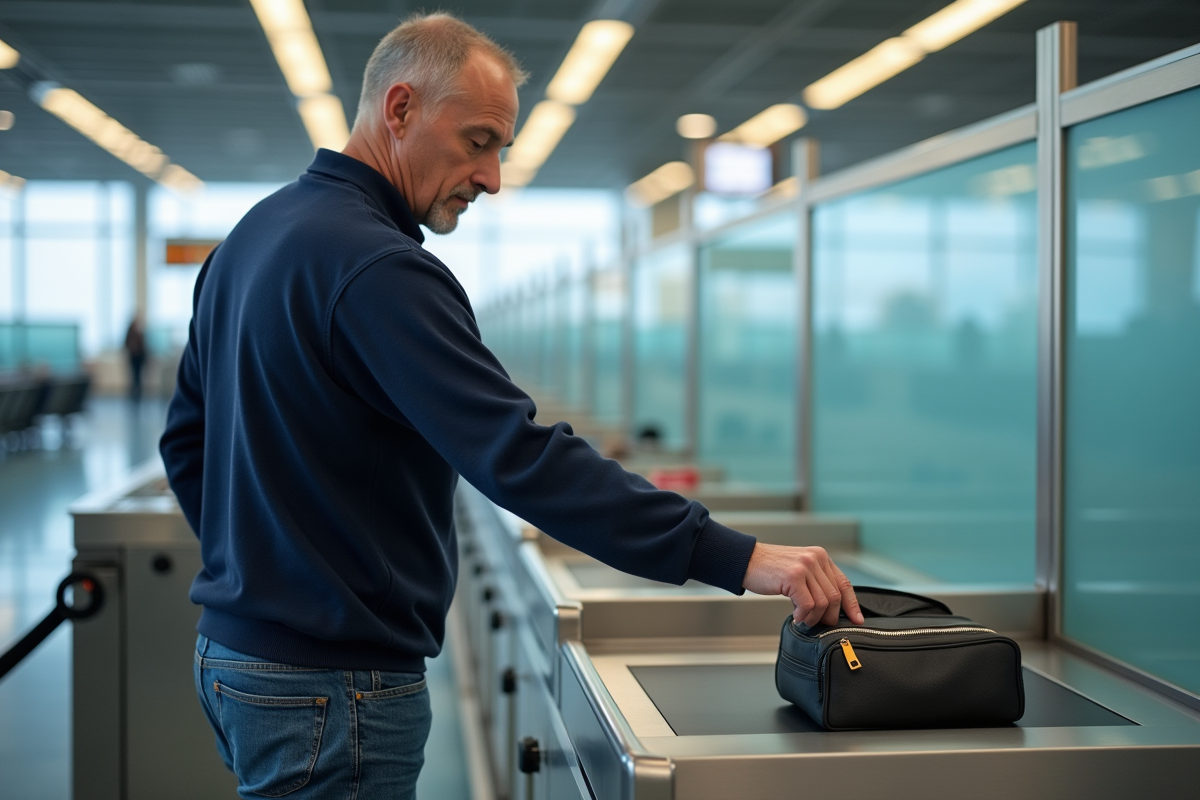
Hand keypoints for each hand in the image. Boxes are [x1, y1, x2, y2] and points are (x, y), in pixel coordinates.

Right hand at [742, 543, 864, 626]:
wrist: (746, 560)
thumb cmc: (770, 568)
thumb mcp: (799, 569)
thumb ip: (815, 582)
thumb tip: (830, 609)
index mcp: (820, 556)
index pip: (844, 583)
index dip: (852, 605)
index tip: (857, 620)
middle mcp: (816, 558)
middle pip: (835, 596)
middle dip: (828, 616)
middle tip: (817, 623)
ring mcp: (805, 566)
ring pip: (822, 603)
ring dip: (813, 618)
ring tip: (801, 619)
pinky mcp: (794, 576)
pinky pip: (808, 605)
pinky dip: (803, 616)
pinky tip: (795, 616)